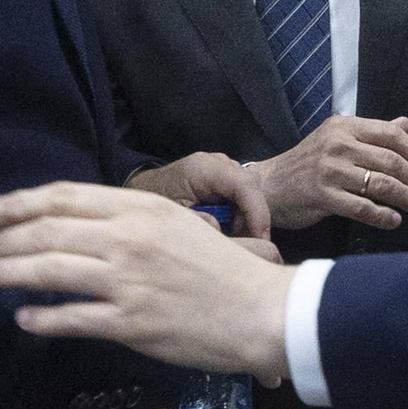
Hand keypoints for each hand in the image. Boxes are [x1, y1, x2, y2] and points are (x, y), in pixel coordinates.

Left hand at [0, 181, 292, 380]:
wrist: (258, 309)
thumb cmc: (220, 266)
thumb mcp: (176, 224)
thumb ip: (130, 219)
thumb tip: (78, 224)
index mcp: (141, 208)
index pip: (65, 197)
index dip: (21, 203)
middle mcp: (128, 239)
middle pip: (49, 232)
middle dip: (5, 240)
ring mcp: (127, 282)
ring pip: (51, 271)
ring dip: (11, 272)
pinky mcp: (129, 323)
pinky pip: (71, 318)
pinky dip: (41, 318)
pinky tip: (24, 317)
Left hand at [127, 151, 272, 238]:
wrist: (146, 189)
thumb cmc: (155, 200)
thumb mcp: (169, 215)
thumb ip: (192, 221)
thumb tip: (217, 228)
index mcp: (203, 168)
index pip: (244, 185)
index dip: (257, 212)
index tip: (260, 239)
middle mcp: (218, 163)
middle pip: (252, 189)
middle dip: (252, 219)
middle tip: (240, 245)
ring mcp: (224, 168)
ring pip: (251, 194)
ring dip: (245, 218)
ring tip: (227, 236)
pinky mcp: (226, 177)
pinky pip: (243, 196)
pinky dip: (239, 215)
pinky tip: (226, 228)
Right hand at [249, 115, 407, 229]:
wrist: (269, 185)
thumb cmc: (307, 162)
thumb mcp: (336, 138)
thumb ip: (372, 132)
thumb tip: (406, 124)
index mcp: (343, 127)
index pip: (388, 133)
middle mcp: (337, 145)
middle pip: (388, 160)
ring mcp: (329, 171)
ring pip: (379, 184)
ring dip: (405, 197)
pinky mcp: (323, 196)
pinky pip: (362, 208)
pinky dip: (383, 215)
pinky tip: (394, 220)